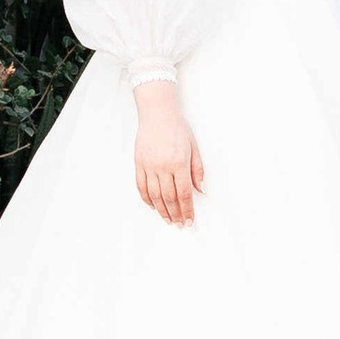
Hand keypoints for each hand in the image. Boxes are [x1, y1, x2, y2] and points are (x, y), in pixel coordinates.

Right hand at [133, 86, 203, 225]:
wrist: (157, 114)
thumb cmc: (178, 128)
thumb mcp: (194, 147)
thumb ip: (197, 170)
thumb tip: (200, 190)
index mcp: (179, 163)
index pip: (184, 193)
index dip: (187, 210)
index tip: (189, 220)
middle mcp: (163, 166)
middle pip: (169, 197)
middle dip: (175, 214)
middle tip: (179, 224)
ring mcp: (149, 166)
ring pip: (154, 195)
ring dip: (161, 210)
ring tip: (167, 219)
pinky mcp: (139, 163)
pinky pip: (141, 186)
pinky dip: (147, 199)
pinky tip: (153, 206)